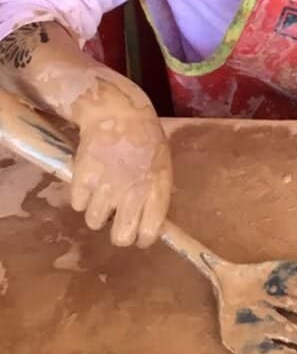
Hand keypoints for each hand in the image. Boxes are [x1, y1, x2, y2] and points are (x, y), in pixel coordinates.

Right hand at [71, 79, 171, 247]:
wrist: (118, 114)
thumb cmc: (145, 141)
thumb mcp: (162, 168)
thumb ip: (156, 196)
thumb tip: (150, 225)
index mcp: (156, 191)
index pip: (149, 233)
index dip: (142, 238)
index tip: (139, 235)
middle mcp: (132, 193)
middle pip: (120, 237)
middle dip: (118, 234)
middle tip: (116, 221)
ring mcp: (106, 187)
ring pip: (94, 222)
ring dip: (97, 213)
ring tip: (101, 195)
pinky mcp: (83, 178)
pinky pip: (78, 204)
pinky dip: (81, 197)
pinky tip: (90, 182)